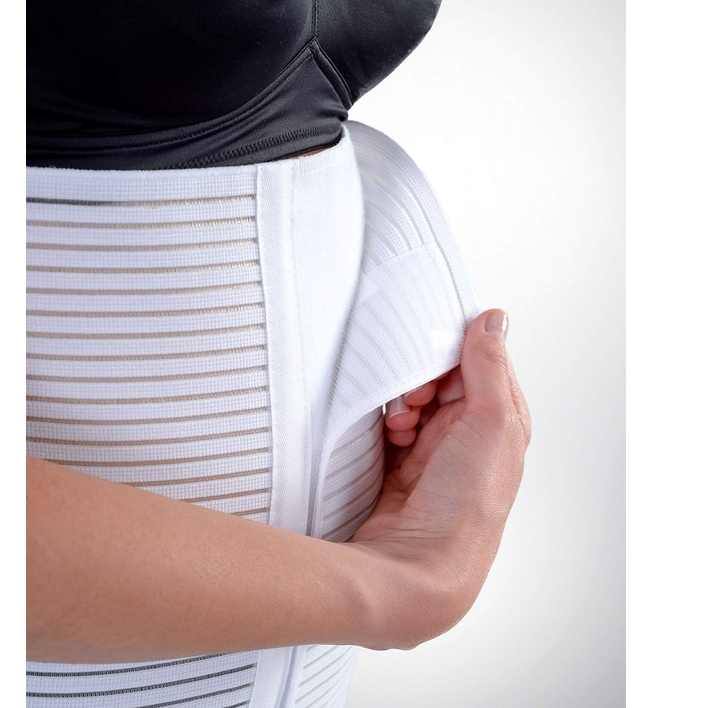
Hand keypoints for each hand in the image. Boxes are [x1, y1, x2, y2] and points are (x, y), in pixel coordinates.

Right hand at [352, 309, 530, 648]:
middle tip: (415, 398)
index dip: (454, 355)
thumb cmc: (465, 507)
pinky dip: (387, 425)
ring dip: (403, 404)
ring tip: (400, 424)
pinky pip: (392, 428)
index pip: (480, 365)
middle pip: (443, 382)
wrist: (420, 569)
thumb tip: (494, 319)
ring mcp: (436, 454)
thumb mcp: (490, 423)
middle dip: (423, 381)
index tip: (432, 356)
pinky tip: (389, 437)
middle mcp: (471, 437)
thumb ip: (489, 367)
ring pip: (415, 403)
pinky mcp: (404, 468)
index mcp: (502, 423)